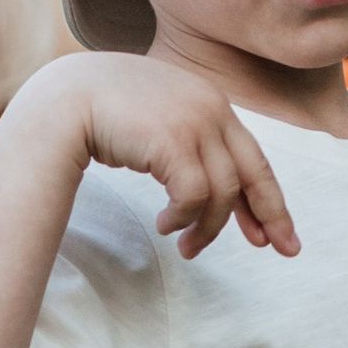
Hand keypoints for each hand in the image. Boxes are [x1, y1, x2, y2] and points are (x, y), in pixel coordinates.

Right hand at [66, 54, 299, 261]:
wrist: (67, 97)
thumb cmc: (105, 112)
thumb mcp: (160, 122)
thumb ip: (188, 143)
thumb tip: (207, 191)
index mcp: (213, 103)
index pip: (253, 157)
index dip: (266, 198)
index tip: (275, 232)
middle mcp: (212, 108)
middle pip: (255, 173)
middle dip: (272, 215)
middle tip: (281, 249)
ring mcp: (195, 123)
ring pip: (222, 192)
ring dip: (205, 228)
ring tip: (185, 247)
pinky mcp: (175, 141)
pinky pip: (194, 195)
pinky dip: (183, 218)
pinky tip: (165, 227)